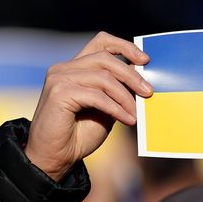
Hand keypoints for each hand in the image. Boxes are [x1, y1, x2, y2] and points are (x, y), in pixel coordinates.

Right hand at [25, 32, 152, 180]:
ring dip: (125, 96)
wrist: (54, 159)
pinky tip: (127, 120)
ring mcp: (59, 79)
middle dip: (131, 75)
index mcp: (73, 68)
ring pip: (103, 77)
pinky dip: (116, 108)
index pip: (100, 42)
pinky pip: (97, 96)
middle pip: (105, 58)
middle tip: (149, 92)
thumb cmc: (77, 136)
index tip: (145, 60)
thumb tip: (141, 79)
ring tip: (135, 113)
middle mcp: (64, 69)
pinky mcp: (59, 93)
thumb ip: (116, 92)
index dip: (124, 46)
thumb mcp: (104, 109)